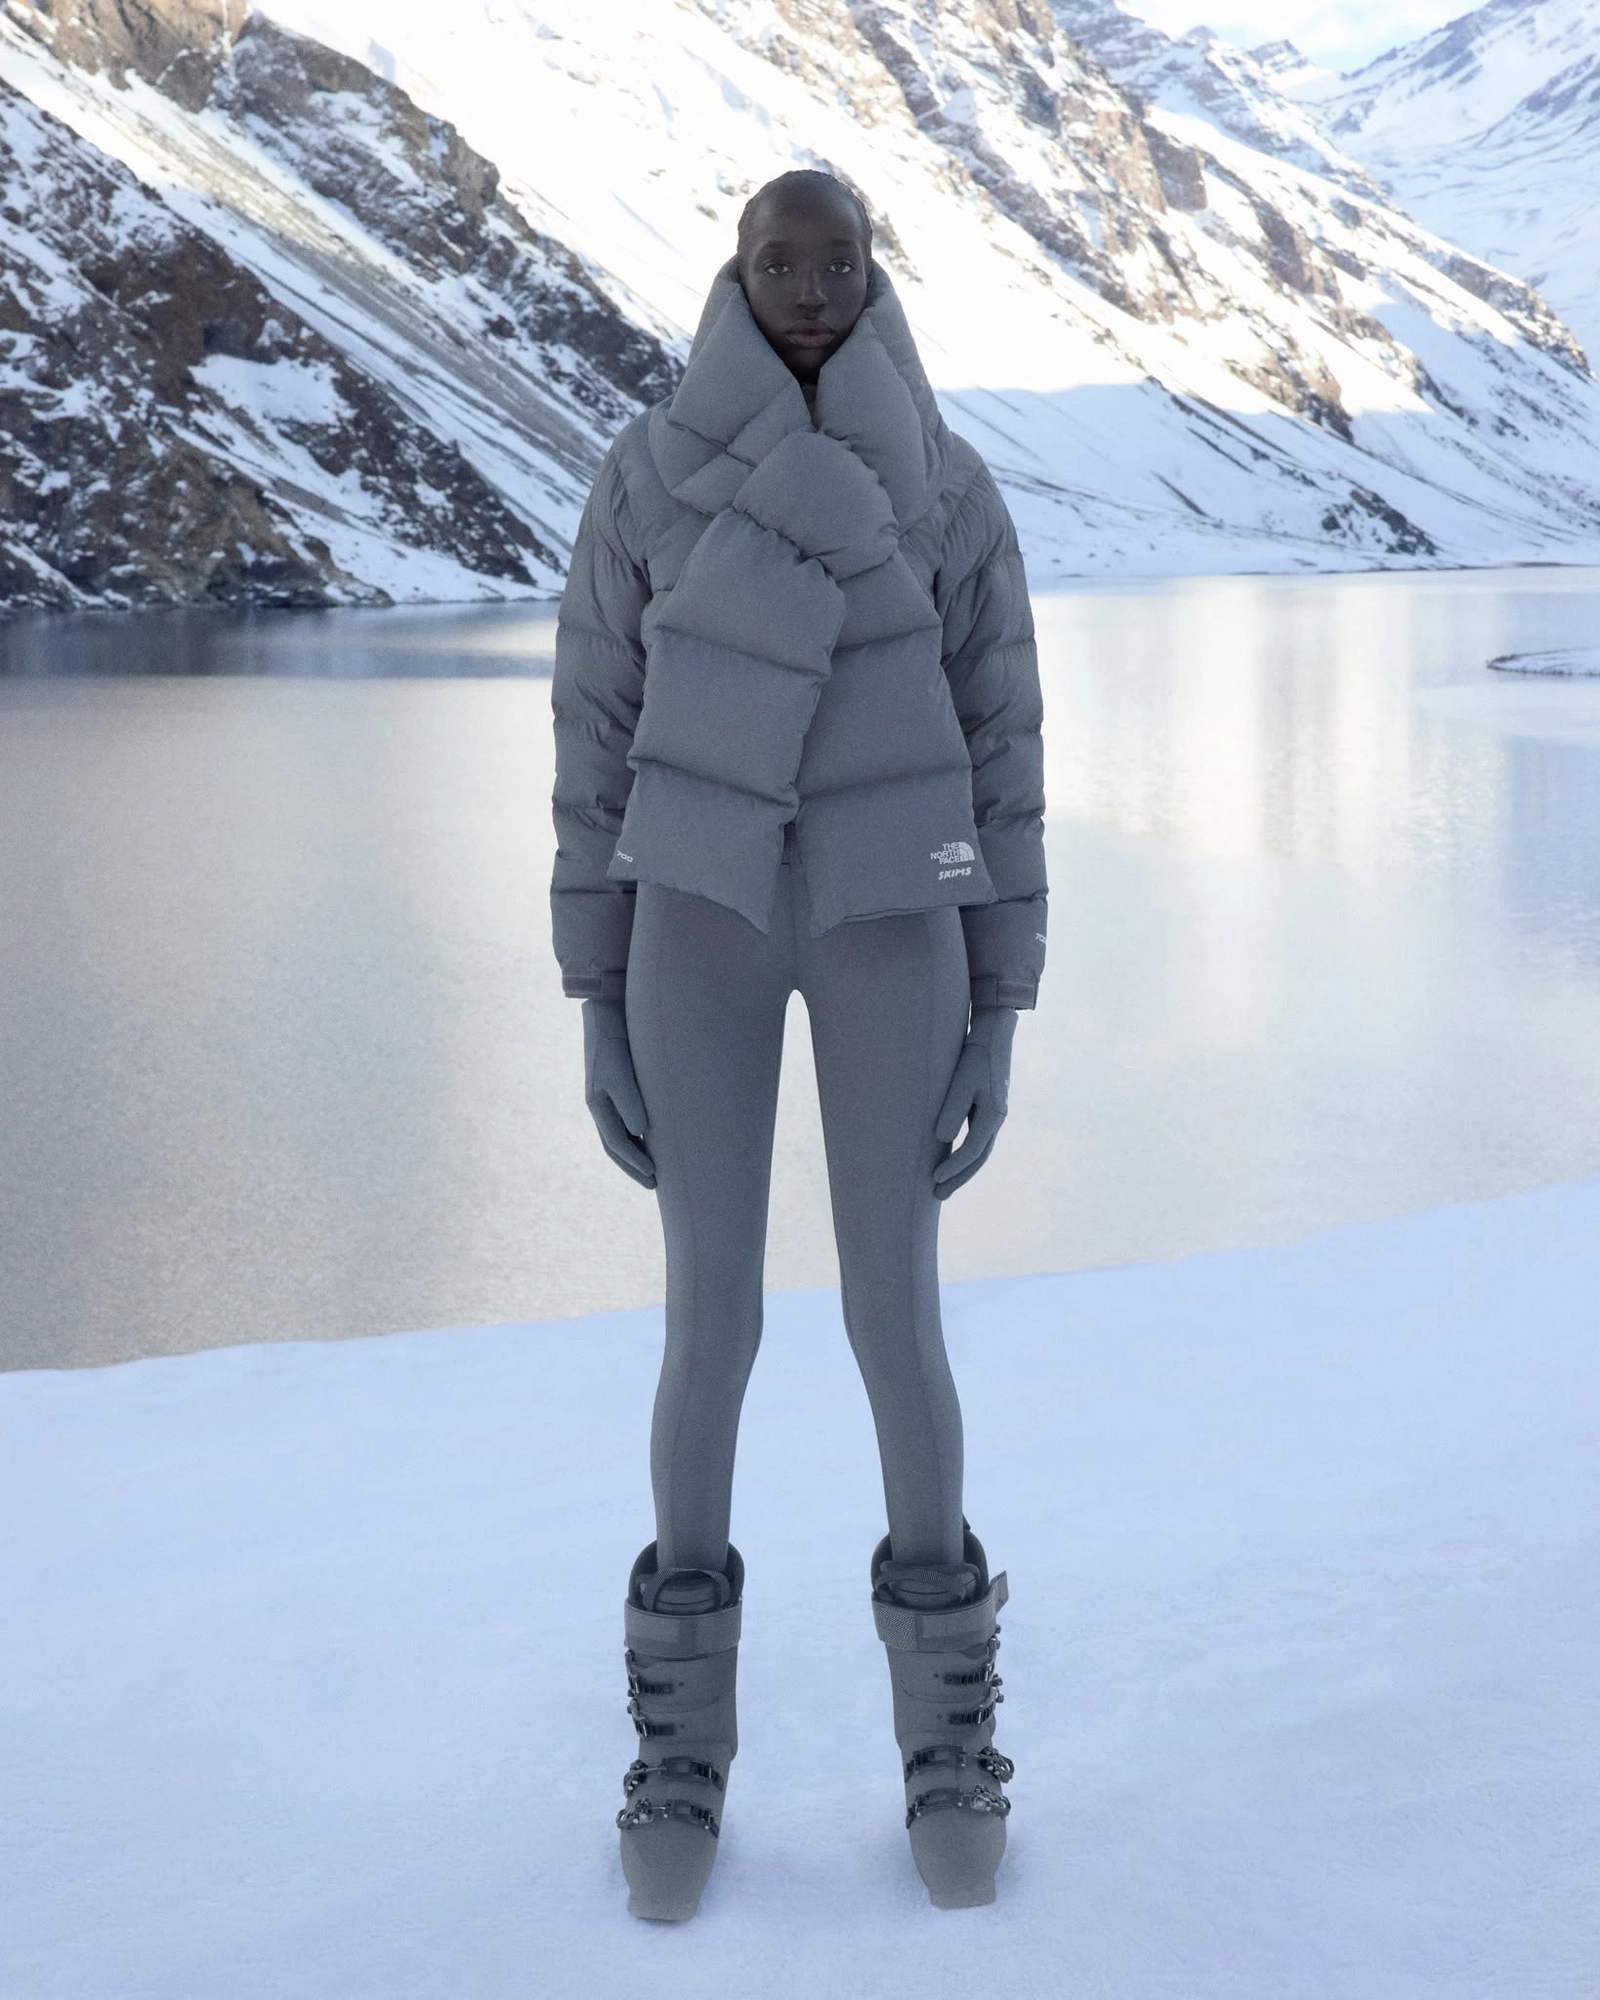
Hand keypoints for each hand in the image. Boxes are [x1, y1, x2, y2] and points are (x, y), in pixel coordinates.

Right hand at [582, 998, 654, 1188]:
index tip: (655, 1178)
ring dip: (636, 1153)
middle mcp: (602, 1105)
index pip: (617, 1145)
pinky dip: (639, 1134)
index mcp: (598, 1106)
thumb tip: (639, 1133)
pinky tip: (653, 1137)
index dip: (634, 1164)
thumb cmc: (614, 1043)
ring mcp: (609, 1095)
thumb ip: (629, 1102)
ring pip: (621, 1134)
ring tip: (655, 1167)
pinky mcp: (620, 1084)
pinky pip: (628, 1117)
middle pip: (616, 1146)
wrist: (608, 1012)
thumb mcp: (621, 1073)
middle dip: (634, 1166)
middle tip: (655, 1184)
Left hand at [932, 1006, 1015, 1200]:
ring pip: (979, 1151)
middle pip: (978, 1158)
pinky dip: (964, 1154)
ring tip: (943, 1185)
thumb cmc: (974, 1054)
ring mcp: (994, 1114)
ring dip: (962, 1169)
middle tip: (938, 1196)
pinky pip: (977, 1139)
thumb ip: (952, 1109)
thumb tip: (942, 1139)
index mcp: (993, 1114)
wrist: (994, 1032)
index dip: (953, 1168)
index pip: (972, 1151)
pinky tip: (950, 1159)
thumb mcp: (960, 1080)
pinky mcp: (988, 1107)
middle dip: (958, 1178)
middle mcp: (996, 1118)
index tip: (934, 1180)